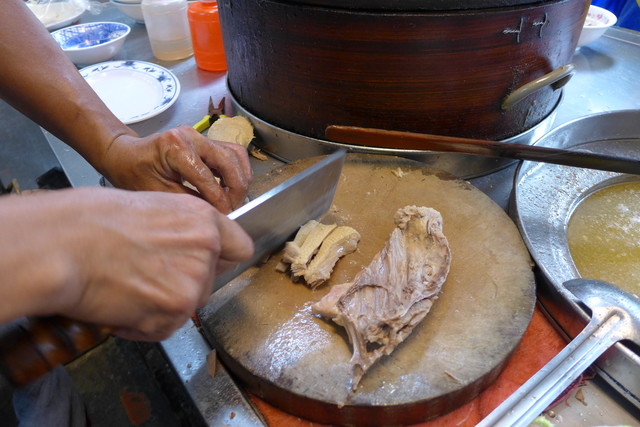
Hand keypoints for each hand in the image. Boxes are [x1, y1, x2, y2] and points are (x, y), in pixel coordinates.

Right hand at [0, 187, 252, 340]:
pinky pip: (165, 328)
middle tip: (147, 274)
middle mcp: (206, 252)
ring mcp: (192, 285)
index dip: (222, 258)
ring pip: (188, 306)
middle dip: (184, 283)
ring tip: (127, 286)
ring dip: (162, 305)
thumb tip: (185, 247)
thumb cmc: (92, 220)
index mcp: (203, 221)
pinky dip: (143, 325)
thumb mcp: (151, 207)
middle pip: (210, 281)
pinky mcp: (173, 313)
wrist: (63, 245)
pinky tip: (120, 304)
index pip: (240, 247)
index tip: (210, 263)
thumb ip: (181, 231)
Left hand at [97, 126, 252, 213]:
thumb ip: (189, 202)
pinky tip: (231, 187)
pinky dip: (236, 171)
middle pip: (229, 162)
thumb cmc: (133, 173)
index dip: (220, 201)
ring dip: (240, 179)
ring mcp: (200, 136)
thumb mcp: (158, 193)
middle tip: (233, 209)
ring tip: (234, 199)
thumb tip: (216, 214)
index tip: (225, 217)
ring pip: (235, 155)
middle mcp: (191, 136)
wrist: (125, 155)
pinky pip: (231, 153)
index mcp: (176, 147)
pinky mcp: (205, 141)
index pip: (208, 178)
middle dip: (236, 189)